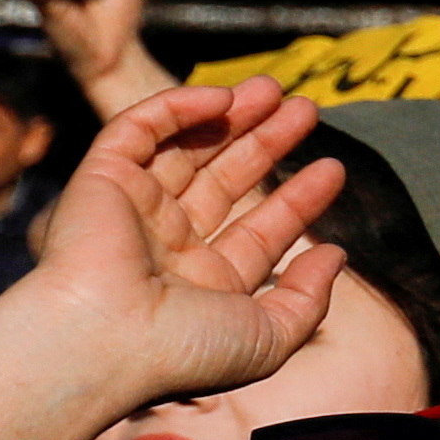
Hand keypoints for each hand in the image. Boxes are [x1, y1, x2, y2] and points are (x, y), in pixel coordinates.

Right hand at [0, 79, 345, 439]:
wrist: (108, 340)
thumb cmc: (187, 350)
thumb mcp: (270, 336)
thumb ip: (309, 297)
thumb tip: (337, 254)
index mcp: (207, 284)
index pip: (261, 230)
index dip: (298, 199)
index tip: (334, 169)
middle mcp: (170, 244)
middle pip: (227, 179)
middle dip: (266, 142)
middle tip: (307, 109)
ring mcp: (135, 208)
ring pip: (188, 146)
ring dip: (232, 114)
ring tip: (275, 90)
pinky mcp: (102, 176)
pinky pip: (140, 128)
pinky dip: (179, 108)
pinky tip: (224, 98)